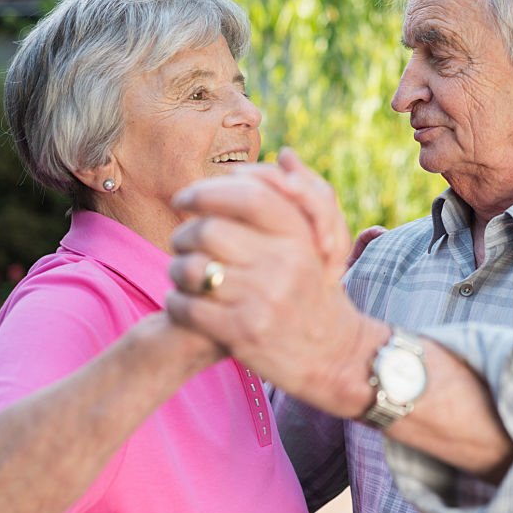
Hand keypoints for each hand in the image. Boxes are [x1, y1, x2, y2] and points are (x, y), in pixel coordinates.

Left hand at [165, 155, 385, 415]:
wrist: (337, 357)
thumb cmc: (317, 293)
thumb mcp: (319, 244)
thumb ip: (301, 197)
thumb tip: (285, 155)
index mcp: (300, 237)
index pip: (246, 196)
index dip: (207, 190)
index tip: (185, 197)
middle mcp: (283, 264)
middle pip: (209, 229)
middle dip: (184, 234)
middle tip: (181, 242)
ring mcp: (262, 299)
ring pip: (191, 268)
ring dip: (175, 270)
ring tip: (182, 275)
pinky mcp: (242, 333)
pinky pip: (186, 306)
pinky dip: (176, 302)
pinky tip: (184, 303)